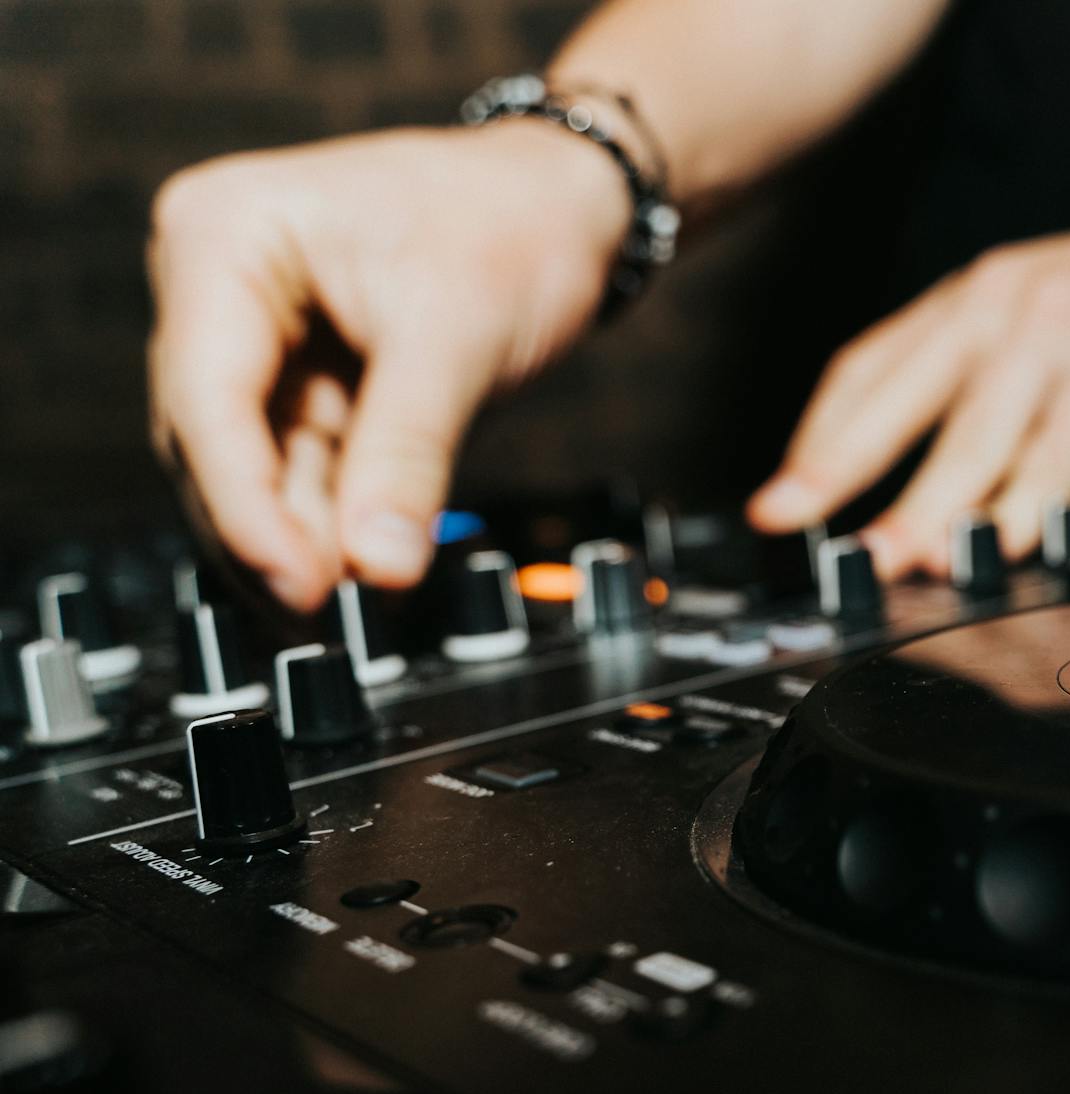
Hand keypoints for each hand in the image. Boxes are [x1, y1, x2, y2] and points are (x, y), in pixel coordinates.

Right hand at [148, 122, 630, 609]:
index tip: (295, 584)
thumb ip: (408, 455)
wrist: (565, 203)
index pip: (208, 397)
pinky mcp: (299, 377)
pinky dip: (321, 522)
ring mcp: (253, 333)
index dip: (245, 506)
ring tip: (336, 616)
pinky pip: (296, 465)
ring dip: (289, 542)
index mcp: (224, 237)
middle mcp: (216, 281)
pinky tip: (349, 577)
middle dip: (264, 536)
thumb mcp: (458, 340)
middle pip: (212, 441)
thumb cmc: (513, 225)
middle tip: (318, 618)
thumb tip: (377, 567)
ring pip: (248, 466)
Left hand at [745, 185, 1069, 578]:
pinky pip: (1059, 449)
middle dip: (835, 473)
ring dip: (925, 508)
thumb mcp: (1051, 315)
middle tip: (796, 529)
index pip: (866, 367)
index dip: (815, 438)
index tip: (781, 496)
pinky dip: (1028, 504)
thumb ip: (991, 382)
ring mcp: (1057, 332)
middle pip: (893, 399)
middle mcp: (1000, 303)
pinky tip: (1008, 544)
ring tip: (895, 560)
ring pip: (969, 436)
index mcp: (975, 295)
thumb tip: (940, 478)